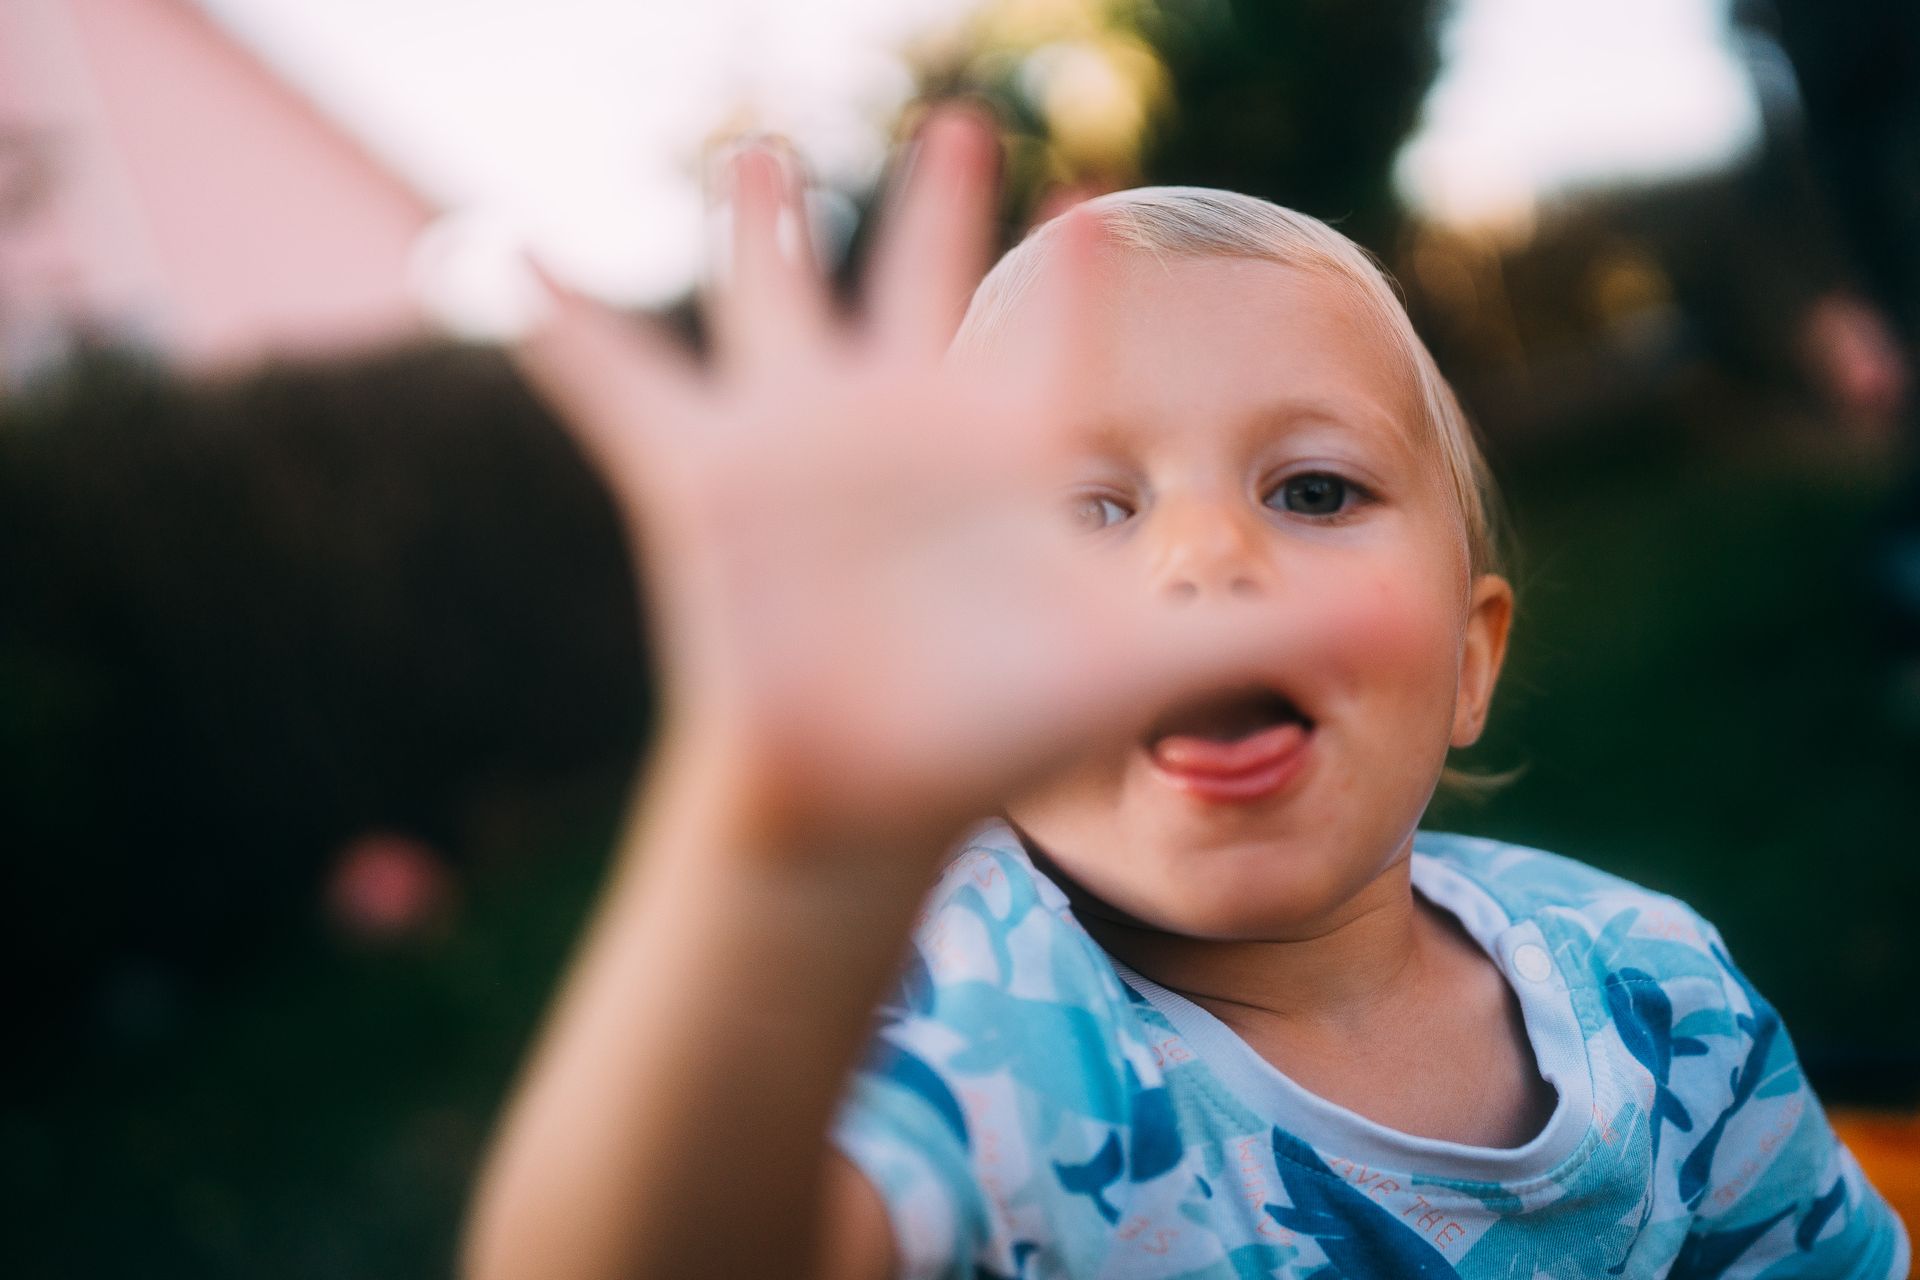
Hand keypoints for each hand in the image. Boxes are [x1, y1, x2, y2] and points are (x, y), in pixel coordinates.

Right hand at [512, 105, 1269, 857]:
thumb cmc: (989, 736)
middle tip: (960, 126)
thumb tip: (1421, 614)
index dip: (1084, 279)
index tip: (1104, 207)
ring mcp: (799, 443)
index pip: (1058, 340)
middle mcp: (900, 432)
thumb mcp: (1138, 661)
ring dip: (759, 230)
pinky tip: (507, 252)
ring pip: (773, 302)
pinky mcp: (706, 475)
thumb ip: (1272, 624)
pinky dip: (562, 323)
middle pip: (917, 286)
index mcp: (1004, 454)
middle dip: (932, 210)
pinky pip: (616, 378)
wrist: (858, 797)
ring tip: (754, 146)